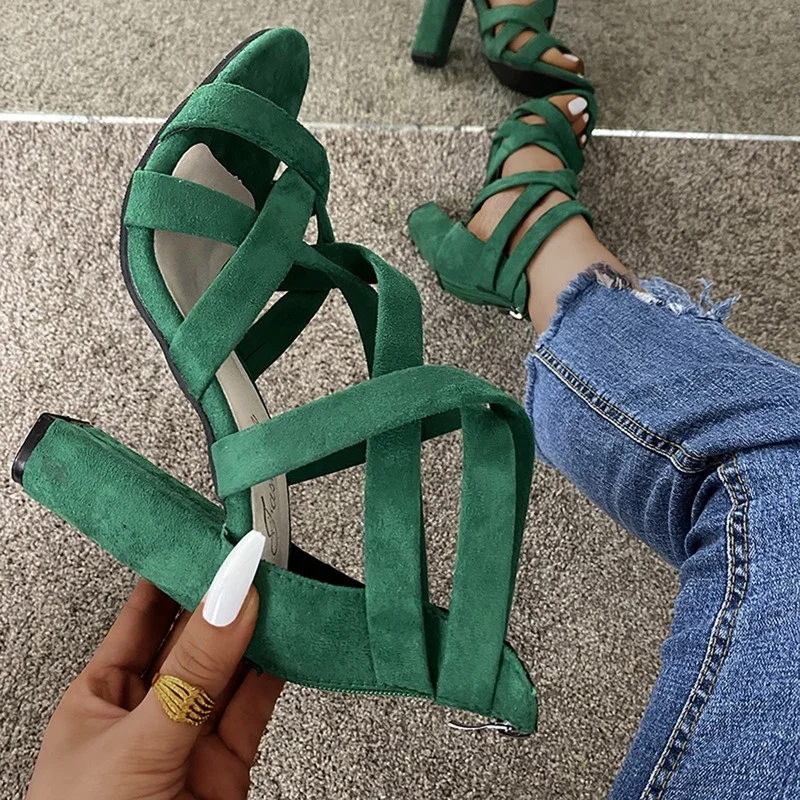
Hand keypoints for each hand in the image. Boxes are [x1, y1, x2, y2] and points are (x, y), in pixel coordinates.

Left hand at [27, 531, 282, 799]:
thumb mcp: (136, 744)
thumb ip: (192, 673)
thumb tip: (230, 600)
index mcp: (101, 694)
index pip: (143, 613)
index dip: (178, 570)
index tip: (213, 536)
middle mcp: (149, 708)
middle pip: (196, 634)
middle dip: (228, 594)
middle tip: (261, 555)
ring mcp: (191, 735)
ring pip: (235, 666)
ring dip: (262, 627)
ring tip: (287, 586)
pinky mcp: (230, 763)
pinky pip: (259, 703)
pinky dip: (282, 669)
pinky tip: (295, 640)